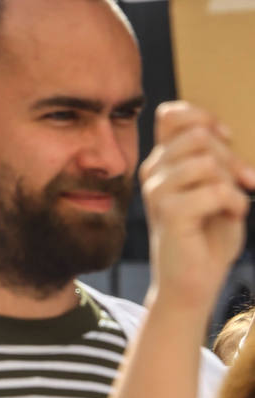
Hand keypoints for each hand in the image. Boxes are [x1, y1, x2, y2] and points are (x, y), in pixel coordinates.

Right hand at [139, 102, 254, 313]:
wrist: (193, 282)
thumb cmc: (208, 236)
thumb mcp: (217, 187)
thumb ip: (215, 159)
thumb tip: (221, 135)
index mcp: (162, 161)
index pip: (171, 114)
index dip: (203, 117)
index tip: (225, 139)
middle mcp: (153, 171)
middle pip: (198, 135)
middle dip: (231, 158)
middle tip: (243, 184)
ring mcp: (157, 190)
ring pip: (207, 161)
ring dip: (232, 183)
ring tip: (232, 203)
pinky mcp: (168, 212)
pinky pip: (215, 190)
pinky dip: (234, 203)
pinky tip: (230, 216)